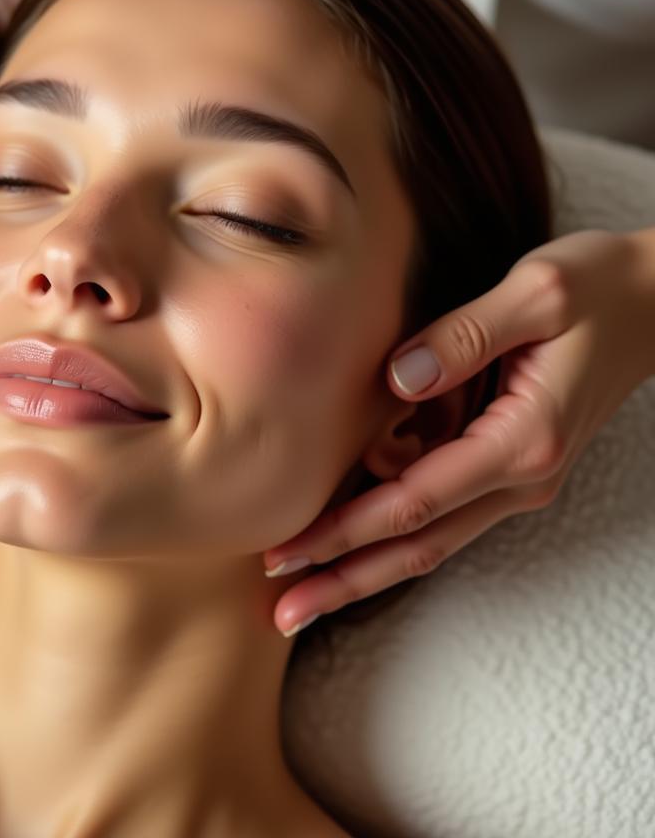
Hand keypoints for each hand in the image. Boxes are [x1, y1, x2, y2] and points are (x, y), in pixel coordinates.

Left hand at [263, 227, 654, 637]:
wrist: (653, 303)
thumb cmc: (595, 290)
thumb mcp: (534, 294)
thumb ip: (462, 338)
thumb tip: (394, 380)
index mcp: (523, 440)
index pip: (415, 500)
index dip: (346, 529)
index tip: (289, 551)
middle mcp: (522, 476)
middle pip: (418, 546)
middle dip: (345, 578)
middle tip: (283, 611)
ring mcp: (517, 479)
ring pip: (429, 541)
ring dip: (364, 568)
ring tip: (301, 592)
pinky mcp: (508, 467)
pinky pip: (441, 513)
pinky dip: (391, 534)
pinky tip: (347, 540)